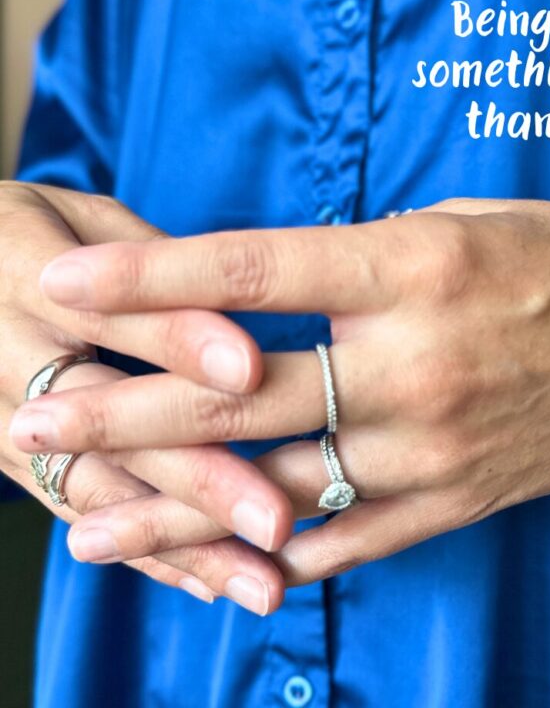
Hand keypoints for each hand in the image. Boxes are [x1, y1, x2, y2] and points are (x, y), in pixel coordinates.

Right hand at [0, 181, 290, 613]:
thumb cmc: (28, 228)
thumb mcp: (78, 214)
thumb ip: (148, 257)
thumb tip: (235, 293)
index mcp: (31, 280)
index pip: (119, 318)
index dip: (183, 342)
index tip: (250, 370)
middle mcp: (12, 362)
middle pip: (112, 429)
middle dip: (199, 478)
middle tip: (275, 519)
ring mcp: (9, 425)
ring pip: (101, 492)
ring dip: (184, 544)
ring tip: (261, 582)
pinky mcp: (15, 463)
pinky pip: (82, 513)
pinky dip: (147, 553)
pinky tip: (213, 583)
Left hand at [9, 198, 549, 585]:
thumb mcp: (460, 224)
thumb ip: (361, 262)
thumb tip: (273, 292)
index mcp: (414, 267)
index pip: (255, 270)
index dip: (150, 276)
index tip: (69, 281)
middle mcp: (416, 362)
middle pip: (243, 396)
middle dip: (125, 409)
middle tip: (34, 416)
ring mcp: (436, 444)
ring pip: (281, 485)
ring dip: (175, 506)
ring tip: (86, 522)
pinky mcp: (460, 500)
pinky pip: (348, 536)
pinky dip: (275, 547)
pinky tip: (210, 560)